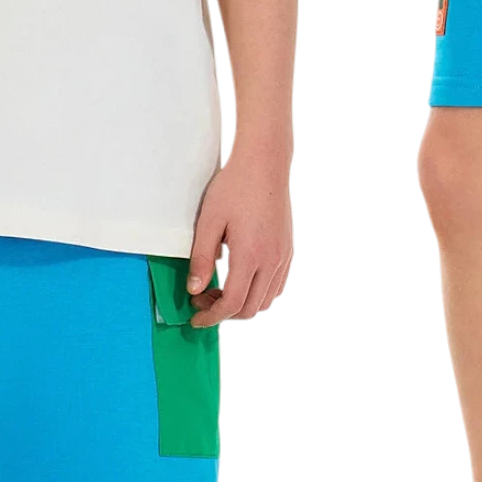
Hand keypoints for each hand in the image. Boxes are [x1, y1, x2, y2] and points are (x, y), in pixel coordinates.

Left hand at [185, 143, 293, 327]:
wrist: (263, 165)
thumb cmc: (236, 186)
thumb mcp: (209, 221)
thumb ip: (201, 258)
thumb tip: (194, 288)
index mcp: (251, 255)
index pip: (231, 303)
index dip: (211, 316)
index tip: (196, 317)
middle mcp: (271, 260)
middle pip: (248, 307)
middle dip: (222, 311)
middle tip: (201, 300)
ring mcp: (282, 257)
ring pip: (264, 301)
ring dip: (240, 304)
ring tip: (219, 289)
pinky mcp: (287, 251)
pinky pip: (275, 286)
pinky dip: (257, 293)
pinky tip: (240, 280)